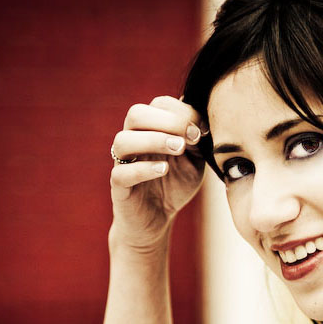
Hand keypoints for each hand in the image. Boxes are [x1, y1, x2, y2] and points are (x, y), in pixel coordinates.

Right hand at [109, 96, 206, 250]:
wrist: (158, 219)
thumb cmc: (175, 184)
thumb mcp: (194, 159)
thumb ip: (198, 139)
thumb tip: (203, 115)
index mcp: (150, 129)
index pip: (159, 104)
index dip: (183, 112)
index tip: (203, 130)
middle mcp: (133, 140)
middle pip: (136, 113)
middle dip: (168, 121)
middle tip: (191, 138)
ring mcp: (123, 163)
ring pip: (123, 140)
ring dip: (154, 140)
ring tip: (178, 150)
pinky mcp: (119, 187)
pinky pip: (121, 173)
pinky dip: (143, 169)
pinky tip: (164, 170)